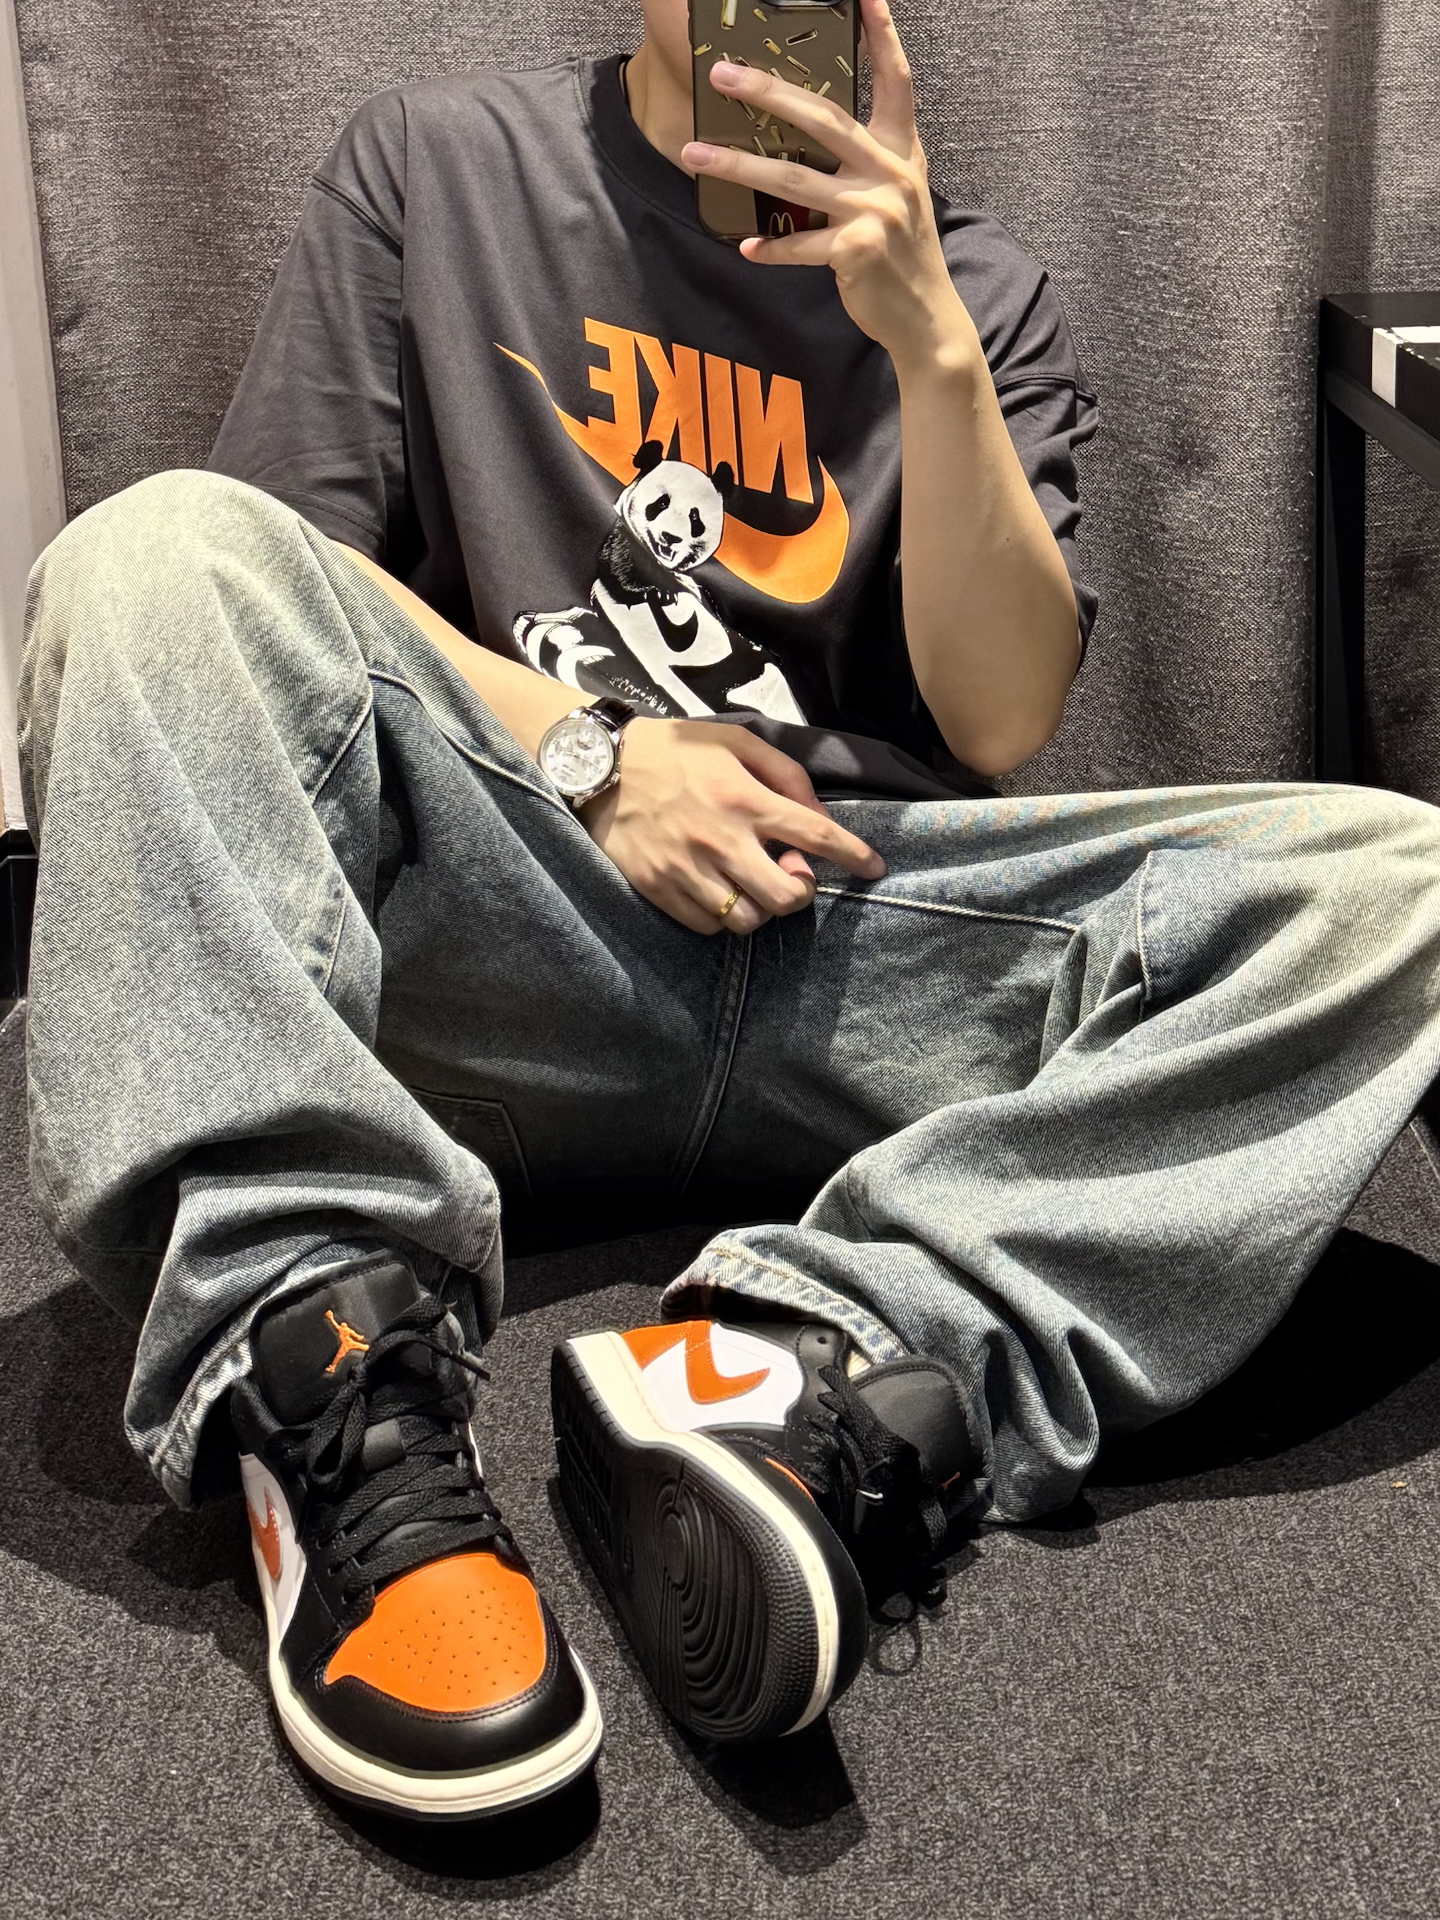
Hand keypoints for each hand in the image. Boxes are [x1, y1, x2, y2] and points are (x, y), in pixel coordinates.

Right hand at [580, 719, 885, 935]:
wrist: (600, 766)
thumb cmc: (675, 751)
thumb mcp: (736, 743)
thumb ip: (785, 774)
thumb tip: (816, 813)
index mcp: (744, 798)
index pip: (817, 835)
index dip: (854, 856)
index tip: (874, 868)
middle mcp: (721, 839)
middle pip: (786, 897)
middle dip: (801, 892)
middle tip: (791, 874)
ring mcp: (688, 869)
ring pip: (748, 919)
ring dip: (761, 907)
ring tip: (752, 883)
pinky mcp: (658, 889)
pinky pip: (708, 925)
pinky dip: (723, 915)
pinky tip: (719, 890)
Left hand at [682, 0, 976, 373]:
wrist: (926, 316)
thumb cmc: (903, 250)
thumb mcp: (898, 192)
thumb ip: (867, 159)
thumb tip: (809, 133)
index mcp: (900, 150)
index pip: (895, 81)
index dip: (883, 36)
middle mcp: (888, 173)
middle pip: (822, 119)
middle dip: (768, 93)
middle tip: (723, 75)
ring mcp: (872, 212)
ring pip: (792, 180)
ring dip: (737, 167)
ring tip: (694, 154)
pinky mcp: (854, 252)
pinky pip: (798, 246)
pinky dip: (769, 249)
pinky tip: (745, 246)